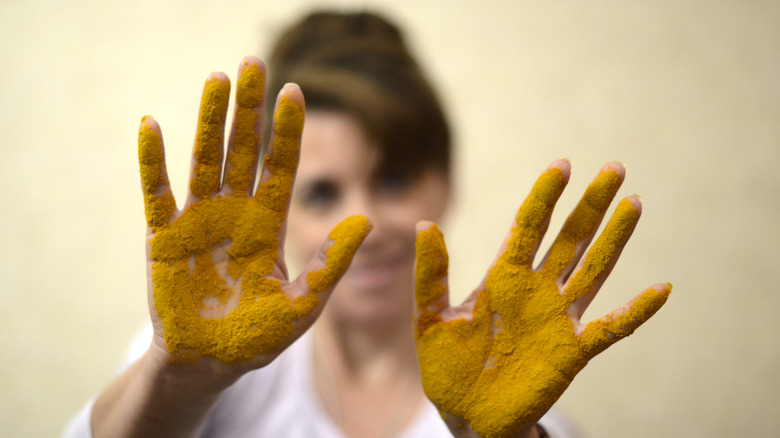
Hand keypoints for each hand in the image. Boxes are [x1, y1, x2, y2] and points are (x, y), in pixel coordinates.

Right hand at [138, 57, 370, 375]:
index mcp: (268, 225)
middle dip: (249, 108)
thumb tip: (368, 222)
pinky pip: (156, 191)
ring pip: (205, 159)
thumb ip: (332, 263)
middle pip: (244, 150)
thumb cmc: (257, 338)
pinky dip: (153, 160)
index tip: (295, 92)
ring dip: (208, 119)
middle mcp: (235, 213)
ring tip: (216, 78)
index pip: (281, 167)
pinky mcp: (163, 236)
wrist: (208, 365)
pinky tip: (153, 125)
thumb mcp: (304, 304)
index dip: (287, 131)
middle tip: (254, 62)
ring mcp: (198, 220)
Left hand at [413, 160, 669, 437]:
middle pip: (569, 238)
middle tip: (614, 169)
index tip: (562, 165)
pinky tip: (661, 288)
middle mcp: (535, 290)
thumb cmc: (447, 366)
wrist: (466, 415)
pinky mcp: (572, 351)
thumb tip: (425, 224)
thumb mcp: (429, 317)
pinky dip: (636, 311)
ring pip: (594, 270)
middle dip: (590, 204)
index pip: (528, 226)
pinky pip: (611, 328)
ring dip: (615, 238)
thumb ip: (431, 273)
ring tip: (634, 203)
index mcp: (502, 277)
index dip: (545, 197)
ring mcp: (557, 318)